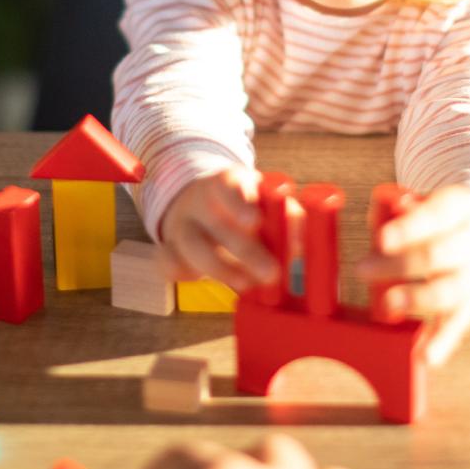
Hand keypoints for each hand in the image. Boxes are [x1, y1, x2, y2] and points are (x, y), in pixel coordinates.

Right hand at [157, 168, 280, 293]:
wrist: (202, 201)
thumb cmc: (248, 205)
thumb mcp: (268, 200)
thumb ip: (287, 218)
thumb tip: (305, 242)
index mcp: (226, 183)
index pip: (229, 188)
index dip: (239, 203)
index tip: (254, 221)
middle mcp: (200, 202)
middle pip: (215, 224)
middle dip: (244, 250)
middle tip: (271, 272)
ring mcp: (183, 226)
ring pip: (191, 245)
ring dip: (218, 268)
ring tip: (246, 284)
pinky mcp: (171, 249)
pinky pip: (164, 260)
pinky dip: (174, 269)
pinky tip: (193, 279)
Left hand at [356, 183, 469, 364]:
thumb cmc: (448, 218)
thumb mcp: (432, 201)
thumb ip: (400, 209)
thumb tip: (379, 219)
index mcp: (461, 206)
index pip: (436, 215)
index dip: (409, 228)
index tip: (382, 239)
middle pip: (438, 255)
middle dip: (399, 265)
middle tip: (362, 270)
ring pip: (449, 291)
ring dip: (417, 299)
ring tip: (388, 304)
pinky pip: (458, 323)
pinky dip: (442, 341)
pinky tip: (427, 356)